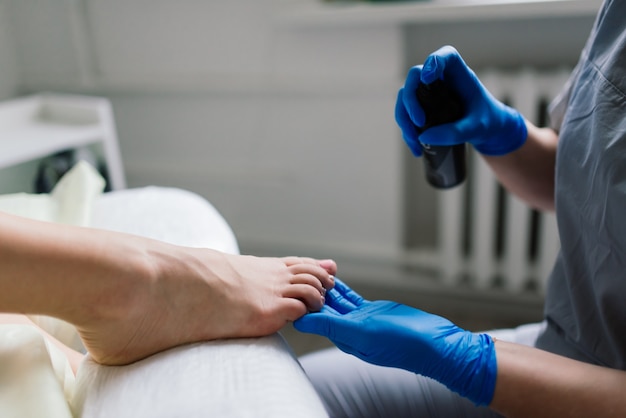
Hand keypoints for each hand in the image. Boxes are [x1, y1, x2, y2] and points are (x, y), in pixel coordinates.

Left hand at [294, 278, 496, 405]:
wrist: (433, 343)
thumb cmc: (400, 342)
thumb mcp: (361, 332)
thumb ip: (330, 326)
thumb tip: (299, 322)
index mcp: (342, 338)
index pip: (315, 320)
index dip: (303, 303)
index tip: (293, 285)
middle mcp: (348, 330)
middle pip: (323, 309)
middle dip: (311, 292)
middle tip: (300, 272)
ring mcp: (360, 320)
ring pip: (336, 301)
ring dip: (325, 287)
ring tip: (312, 270)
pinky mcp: (372, 311)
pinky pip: (351, 298)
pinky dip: (342, 288)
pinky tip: (333, 277)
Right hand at [395, 45, 526, 156]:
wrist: (488, 131)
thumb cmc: (487, 122)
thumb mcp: (476, 129)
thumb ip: (455, 133)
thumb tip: (423, 137)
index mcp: (460, 75)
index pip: (446, 56)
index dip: (433, 62)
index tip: (426, 79)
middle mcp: (441, 80)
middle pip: (415, 77)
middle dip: (411, 100)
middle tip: (419, 122)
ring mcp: (429, 92)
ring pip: (405, 96)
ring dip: (404, 118)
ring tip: (414, 141)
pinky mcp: (423, 107)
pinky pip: (406, 113)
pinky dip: (406, 129)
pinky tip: (415, 146)